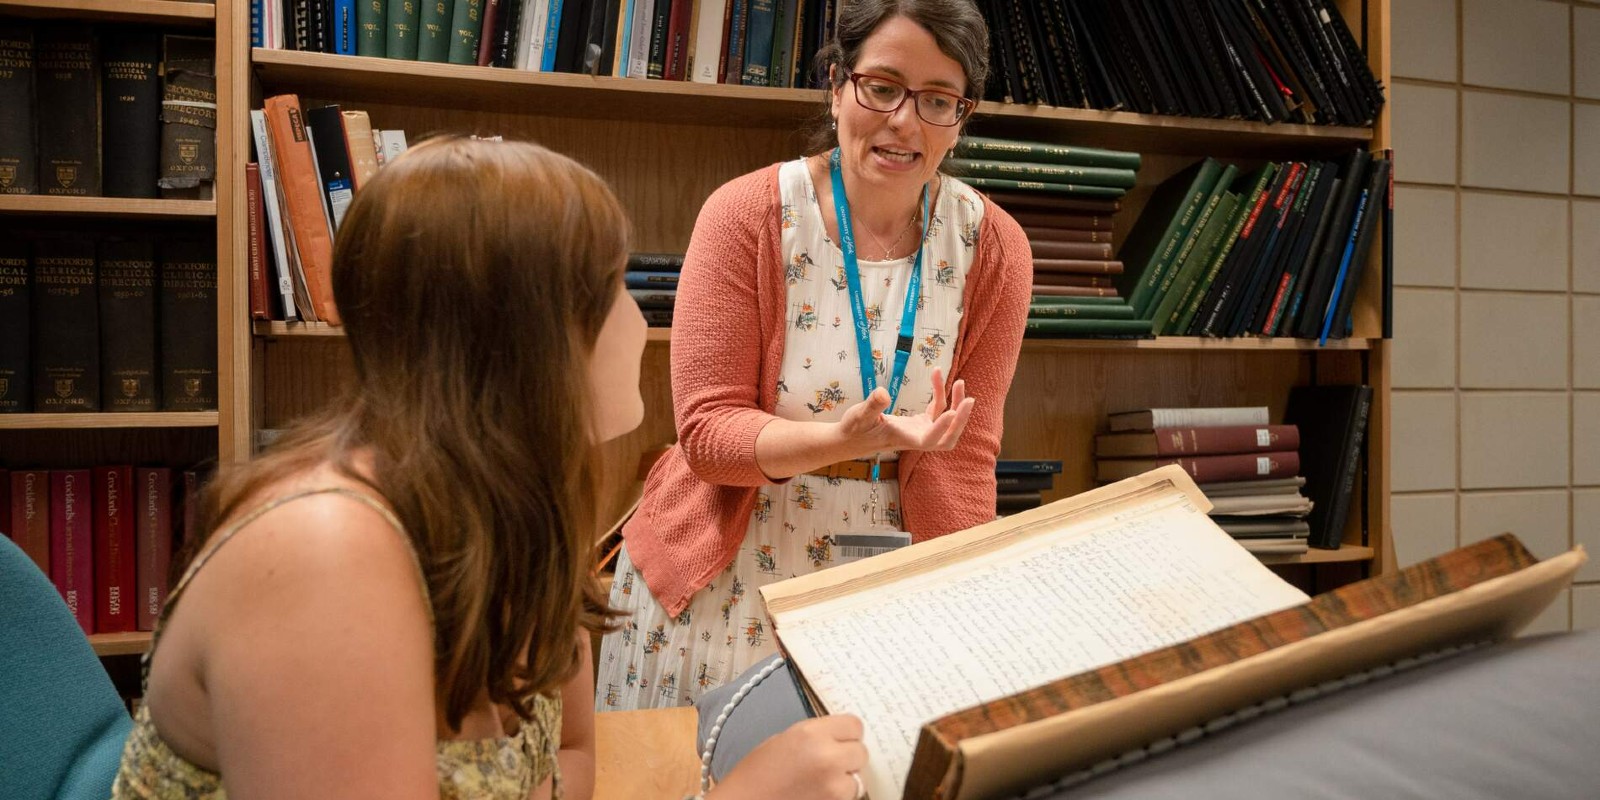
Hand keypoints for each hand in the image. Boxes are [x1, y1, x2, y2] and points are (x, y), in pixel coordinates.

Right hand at [707, 715, 869, 799]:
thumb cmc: (757, 773)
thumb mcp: (785, 739)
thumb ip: (816, 735)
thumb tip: (840, 737)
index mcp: (811, 733)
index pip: (855, 725)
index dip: (848, 733)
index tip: (840, 739)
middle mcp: (827, 756)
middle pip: (861, 751)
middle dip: (848, 757)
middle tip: (831, 763)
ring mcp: (834, 785)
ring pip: (859, 777)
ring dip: (846, 779)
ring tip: (823, 781)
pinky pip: (850, 795)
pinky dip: (840, 795)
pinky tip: (820, 794)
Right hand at [836, 368, 974, 455]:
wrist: (850, 439)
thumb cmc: (854, 430)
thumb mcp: (858, 415)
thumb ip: (871, 405)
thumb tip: (882, 392)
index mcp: (905, 440)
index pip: (930, 439)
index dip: (942, 428)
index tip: (952, 411)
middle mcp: (917, 438)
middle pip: (948, 438)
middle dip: (961, 421)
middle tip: (969, 399)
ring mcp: (920, 431)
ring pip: (946, 421)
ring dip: (956, 403)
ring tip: (958, 381)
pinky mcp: (919, 424)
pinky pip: (936, 409)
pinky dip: (940, 393)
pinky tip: (935, 374)